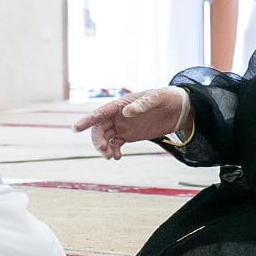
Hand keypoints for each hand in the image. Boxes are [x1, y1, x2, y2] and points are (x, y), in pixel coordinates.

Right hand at [73, 87, 190, 159]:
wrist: (179, 109)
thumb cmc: (168, 98)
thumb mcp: (157, 98)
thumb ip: (142, 104)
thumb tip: (127, 112)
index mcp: (121, 104)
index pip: (101, 112)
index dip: (88, 120)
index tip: (76, 128)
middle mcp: (118, 115)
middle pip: (99, 128)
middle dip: (97, 140)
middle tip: (105, 151)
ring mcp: (123, 125)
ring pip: (105, 137)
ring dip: (104, 147)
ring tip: (112, 156)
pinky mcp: (129, 135)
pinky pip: (115, 143)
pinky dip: (113, 151)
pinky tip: (118, 156)